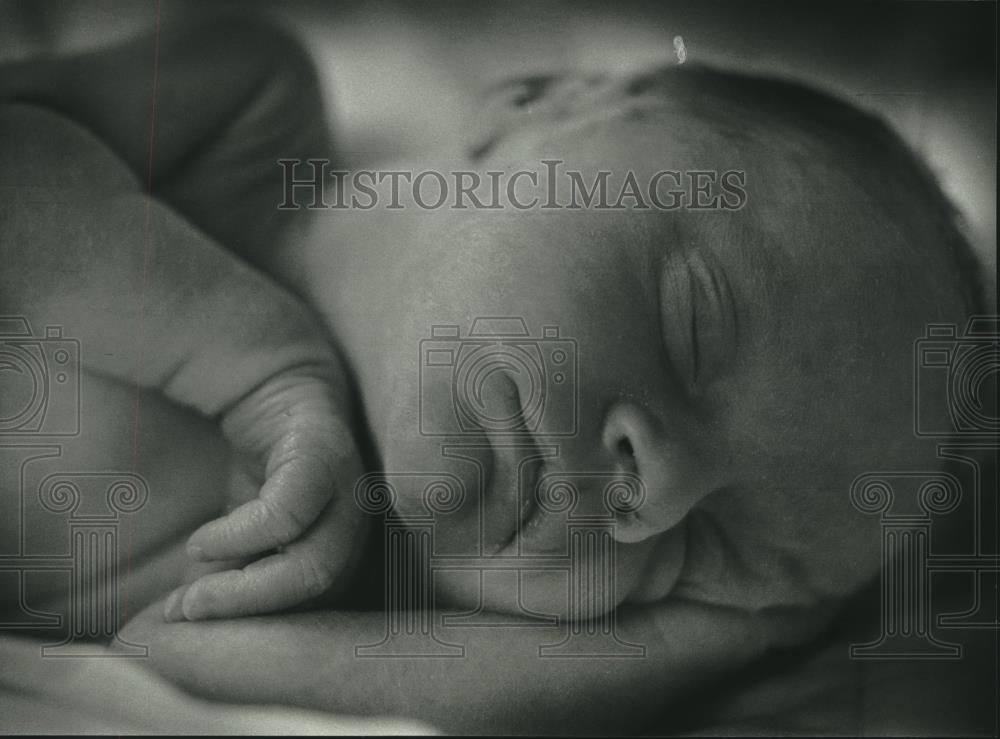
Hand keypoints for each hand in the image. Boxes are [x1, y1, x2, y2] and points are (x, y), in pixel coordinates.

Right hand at [164, 363, 366, 620]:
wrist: (271, 381)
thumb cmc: (262, 467)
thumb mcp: (247, 528)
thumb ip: (236, 571)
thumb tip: (197, 618)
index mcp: (350, 542)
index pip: (325, 603)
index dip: (264, 623)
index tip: (199, 626)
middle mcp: (360, 516)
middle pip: (324, 588)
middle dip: (250, 611)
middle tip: (188, 613)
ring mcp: (348, 483)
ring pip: (315, 562)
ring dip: (244, 588)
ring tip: (190, 591)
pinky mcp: (323, 451)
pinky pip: (290, 513)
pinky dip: (242, 538)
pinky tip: (202, 541)